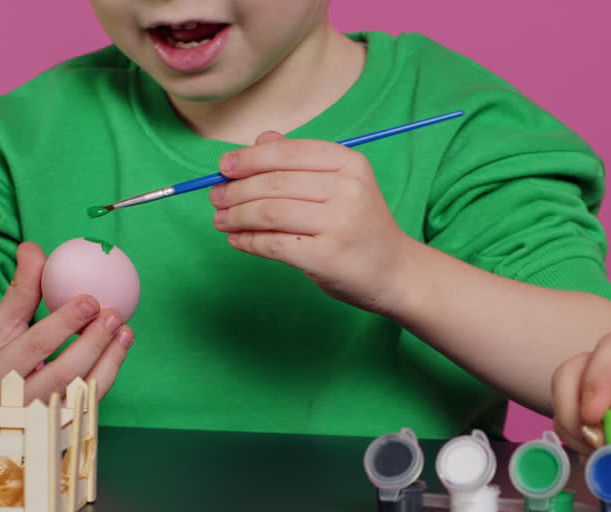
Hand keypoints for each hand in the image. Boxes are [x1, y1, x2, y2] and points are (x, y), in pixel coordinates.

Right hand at [0, 242, 133, 404]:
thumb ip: (19, 289)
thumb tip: (33, 248)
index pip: (35, 346)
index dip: (65, 323)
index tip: (90, 299)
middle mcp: (17, 400)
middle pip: (63, 373)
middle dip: (93, 343)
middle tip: (115, 315)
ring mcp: (41, 418)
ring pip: (83, 391)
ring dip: (110, 359)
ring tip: (126, 331)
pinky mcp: (60, 425)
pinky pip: (91, 401)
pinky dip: (109, 373)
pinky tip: (120, 348)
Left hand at [210, 131, 415, 312]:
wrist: (395, 271)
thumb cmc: (360, 226)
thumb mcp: (340, 185)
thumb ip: (300, 162)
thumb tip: (258, 141)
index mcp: (350, 164)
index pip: (288, 152)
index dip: (249, 158)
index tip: (223, 167)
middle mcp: (348, 189)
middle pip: (274, 183)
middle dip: (236, 189)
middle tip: (216, 196)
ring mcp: (339, 223)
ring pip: (269, 212)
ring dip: (236, 216)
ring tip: (221, 220)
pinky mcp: (326, 256)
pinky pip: (273, 244)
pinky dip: (248, 241)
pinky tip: (237, 240)